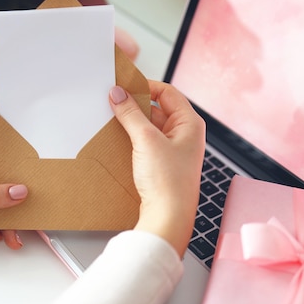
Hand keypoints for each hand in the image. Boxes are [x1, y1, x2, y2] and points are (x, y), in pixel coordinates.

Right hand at [109, 80, 204, 256]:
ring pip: (149, 126)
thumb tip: (118, 94)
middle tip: (114, 103)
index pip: (167, 92)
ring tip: (114, 122)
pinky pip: (145, 143)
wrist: (168, 217)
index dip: (145, 86)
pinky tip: (118, 141)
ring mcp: (174, 150)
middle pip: (157, 108)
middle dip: (135, 106)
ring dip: (132, 124)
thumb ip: (130, 113)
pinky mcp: (162, 164)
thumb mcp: (146, 140)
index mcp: (190, 123)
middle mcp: (184, 134)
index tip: (123, 87)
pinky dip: (132, 139)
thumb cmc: (168, 183)